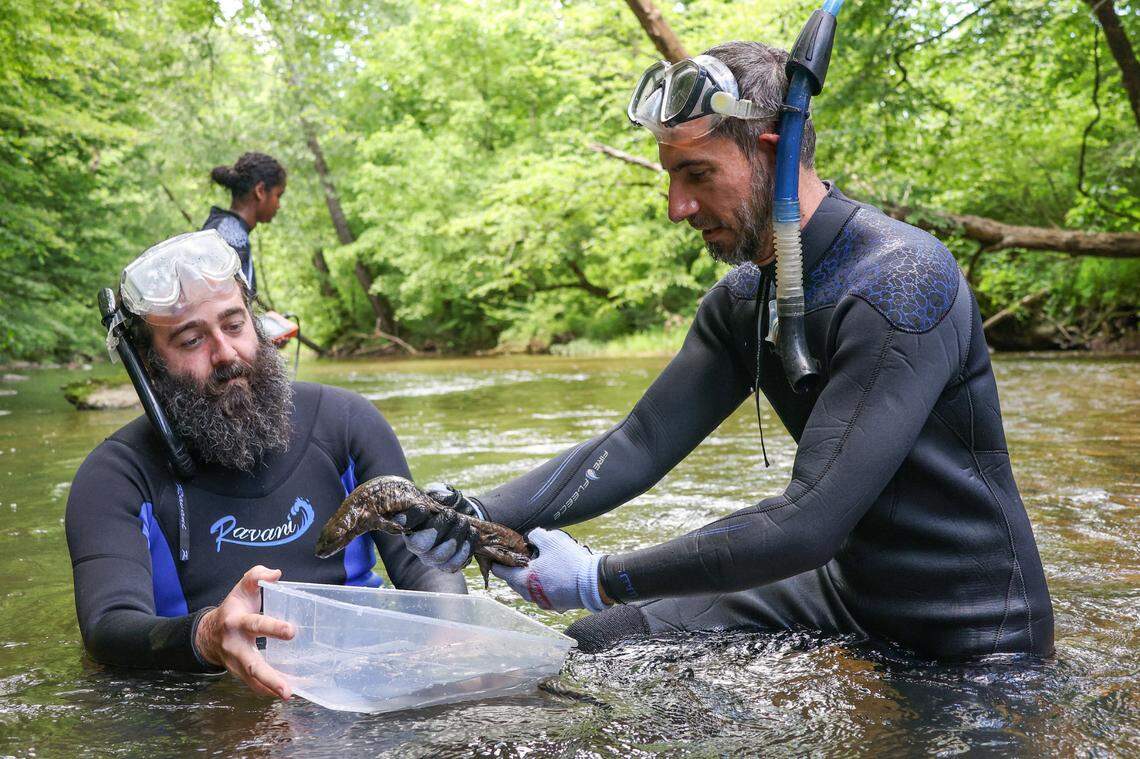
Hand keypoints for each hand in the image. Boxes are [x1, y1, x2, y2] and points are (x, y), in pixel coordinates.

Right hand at [194, 566, 294, 699]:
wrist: (209, 633)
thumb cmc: (234, 607)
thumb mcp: (242, 587)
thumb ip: (257, 576)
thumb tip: (276, 574)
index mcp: (237, 622)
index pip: (256, 625)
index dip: (273, 628)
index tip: (291, 631)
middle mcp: (235, 646)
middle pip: (252, 664)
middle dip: (269, 676)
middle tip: (287, 687)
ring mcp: (236, 663)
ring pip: (252, 679)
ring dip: (270, 688)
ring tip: (289, 695)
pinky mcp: (240, 673)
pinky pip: (254, 685)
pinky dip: (268, 690)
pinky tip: (287, 693)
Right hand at [396, 483, 486, 572]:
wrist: (459, 517)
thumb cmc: (442, 505)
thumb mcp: (434, 496)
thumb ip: (431, 497)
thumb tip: (433, 504)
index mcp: (409, 526)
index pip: (402, 525)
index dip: (411, 519)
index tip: (424, 509)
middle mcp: (416, 546)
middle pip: (422, 544)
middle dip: (441, 526)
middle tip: (452, 514)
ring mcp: (431, 558)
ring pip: (440, 556)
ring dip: (456, 536)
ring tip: (463, 522)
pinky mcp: (446, 565)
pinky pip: (454, 564)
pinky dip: (466, 548)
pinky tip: (471, 533)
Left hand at [491, 528, 607, 612]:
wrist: (593, 583)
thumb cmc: (569, 562)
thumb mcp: (551, 540)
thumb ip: (535, 536)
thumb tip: (531, 538)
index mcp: (523, 580)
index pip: (501, 572)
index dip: (498, 562)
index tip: (497, 557)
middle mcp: (530, 594)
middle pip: (514, 582)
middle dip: (514, 571)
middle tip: (518, 560)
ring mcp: (543, 602)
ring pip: (528, 590)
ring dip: (528, 580)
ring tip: (536, 568)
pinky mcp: (556, 605)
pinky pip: (543, 595)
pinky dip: (542, 586)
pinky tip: (551, 577)